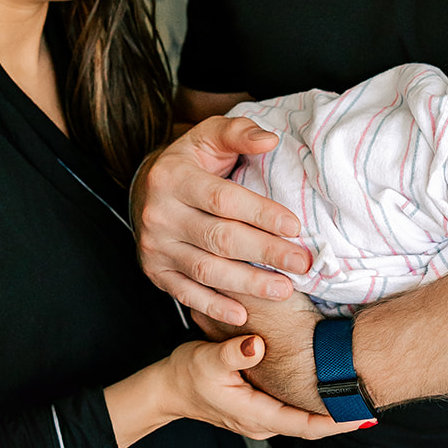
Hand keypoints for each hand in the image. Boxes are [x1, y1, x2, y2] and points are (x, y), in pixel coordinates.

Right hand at [131, 116, 310, 325]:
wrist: (145, 189)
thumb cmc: (190, 162)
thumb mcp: (209, 136)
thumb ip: (239, 133)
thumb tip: (270, 139)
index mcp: (173, 178)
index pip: (223, 200)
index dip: (261, 214)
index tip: (296, 227)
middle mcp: (159, 213)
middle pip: (219, 239)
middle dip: (265, 253)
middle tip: (302, 263)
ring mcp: (155, 246)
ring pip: (205, 270)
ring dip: (248, 284)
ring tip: (285, 289)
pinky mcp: (154, 271)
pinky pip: (185, 293)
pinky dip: (214, 307)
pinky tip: (242, 315)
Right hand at [158, 333, 363, 439]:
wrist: (166, 390)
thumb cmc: (186, 374)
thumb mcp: (207, 360)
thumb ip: (233, 354)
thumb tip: (256, 345)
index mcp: (255, 415)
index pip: (306, 425)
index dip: (337, 420)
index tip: (364, 414)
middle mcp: (263, 422)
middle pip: (311, 425)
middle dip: (342, 417)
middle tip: (374, 402)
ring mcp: (261, 418)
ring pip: (304, 420)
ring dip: (330, 412)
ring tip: (359, 396)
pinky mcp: (259, 408)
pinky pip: (294, 411)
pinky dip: (314, 404)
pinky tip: (329, 390)